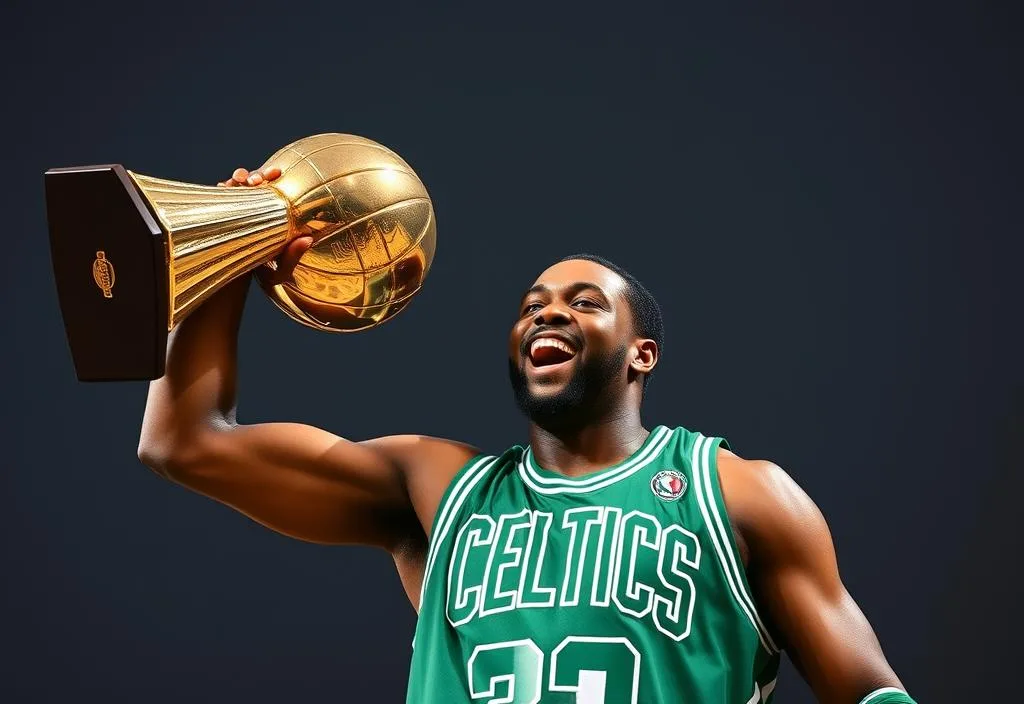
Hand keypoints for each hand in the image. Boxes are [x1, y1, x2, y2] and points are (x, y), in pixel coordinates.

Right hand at [217, 166, 311, 282]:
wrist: (237, 283)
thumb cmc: (263, 275)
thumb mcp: (279, 272)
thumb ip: (293, 257)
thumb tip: (308, 239)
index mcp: (272, 215)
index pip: (271, 189)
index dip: (272, 176)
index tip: (277, 174)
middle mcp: (253, 208)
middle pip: (253, 182)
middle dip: (255, 174)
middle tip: (257, 180)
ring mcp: (235, 209)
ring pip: (236, 185)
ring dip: (239, 177)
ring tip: (241, 181)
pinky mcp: (218, 213)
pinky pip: (219, 196)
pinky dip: (221, 188)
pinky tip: (223, 188)